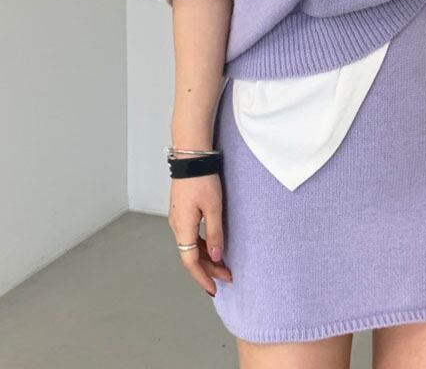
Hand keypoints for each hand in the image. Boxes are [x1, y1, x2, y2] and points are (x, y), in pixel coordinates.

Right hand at [168, 173, 231, 295]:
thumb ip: (216, 233)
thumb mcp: (214, 208)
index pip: (190, 262)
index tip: (214, 289)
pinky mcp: (182, 211)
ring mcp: (178, 218)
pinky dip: (202, 245)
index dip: (203, 277)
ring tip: (223, 264)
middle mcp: (176, 226)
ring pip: (190, 246)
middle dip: (208, 269)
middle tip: (227, 277)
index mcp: (182, 228)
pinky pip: (190, 235)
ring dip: (206, 257)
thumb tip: (216, 257)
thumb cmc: (203, 179)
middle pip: (191, 256)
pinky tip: (213, 246)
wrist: (191, 157)